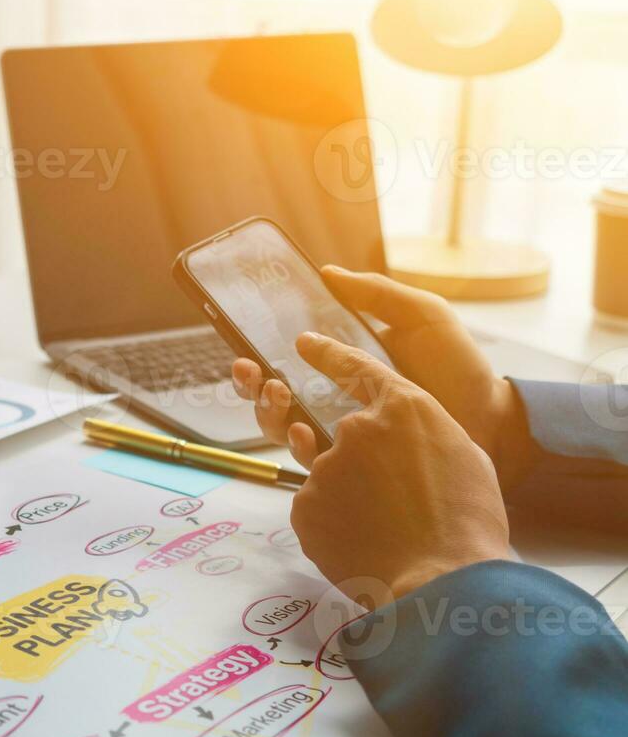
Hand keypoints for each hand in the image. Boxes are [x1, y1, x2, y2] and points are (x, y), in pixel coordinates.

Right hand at [232, 267, 531, 483]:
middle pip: (271, 393)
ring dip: (267, 410)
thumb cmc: (459, 368)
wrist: (492, 423)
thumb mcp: (422, 316)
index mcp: (343, 361)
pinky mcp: (350, 465)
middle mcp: (332, 398)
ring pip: (280, 426)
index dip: (259, 349)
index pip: (288, 356)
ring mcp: (339, 432)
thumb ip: (377, 294)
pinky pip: (309, 460)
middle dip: (250, 383)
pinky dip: (297, 445)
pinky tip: (303, 432)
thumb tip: (327, 272)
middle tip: (250, 371)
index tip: (245, 340)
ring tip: (278, 394)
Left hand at [289, 333, 511, 603]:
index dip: (330, 355)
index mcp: (403, 408)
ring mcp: (323, 467)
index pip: (356, 368)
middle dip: (367, 468)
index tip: (305, 343)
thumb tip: (403, 441)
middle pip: (348, 439)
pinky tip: (366, 545)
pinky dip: (336, 526)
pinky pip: (316, 510)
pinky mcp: (303, 506)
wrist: (442, 579)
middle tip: (399, 504)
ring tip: (391, 531)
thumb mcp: (464, 456)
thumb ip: (422, 434)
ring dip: (353, 499)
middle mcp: (354, 429)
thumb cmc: (467, 522)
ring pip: (331, 478)